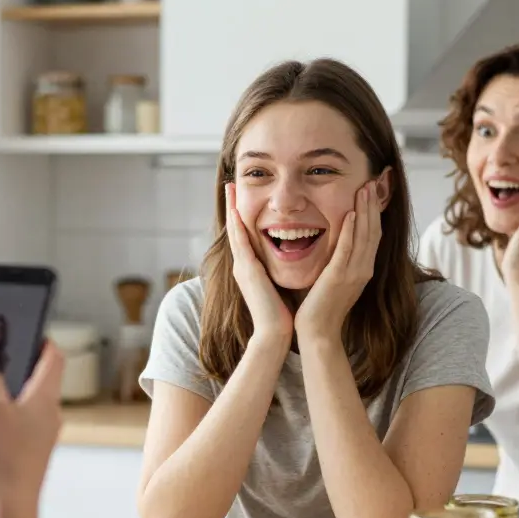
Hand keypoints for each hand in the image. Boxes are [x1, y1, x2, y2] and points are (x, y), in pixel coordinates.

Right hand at [0, 341, 64, 507]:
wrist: (12, 499)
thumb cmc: (5, 455)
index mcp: (46, 397)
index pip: (55, 358)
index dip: (44, 342)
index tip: (31, 334)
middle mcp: (52, 413)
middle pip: (44, 379)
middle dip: (25, 367)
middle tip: (2, 362)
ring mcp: (46, 432)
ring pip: (34, 402)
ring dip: (15, 393)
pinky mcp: (36, 449)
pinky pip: (26, 422)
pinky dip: (12, 415)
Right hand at [225, 181, 292, 342]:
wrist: (274, 333)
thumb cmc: (280, 312)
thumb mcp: (277, 284)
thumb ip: (278, 270)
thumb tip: (289, 258)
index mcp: (251, 267)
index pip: (244, 234)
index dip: (240, 215)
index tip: (240, 196)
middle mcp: (243, 264)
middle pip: (235, 229)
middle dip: (232, 206)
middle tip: (229, 184)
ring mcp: (243, 267)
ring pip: (234, 231)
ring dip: (232, 209)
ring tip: (229, 189)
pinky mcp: (248, 271)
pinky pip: (242, 243)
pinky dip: (238, 226)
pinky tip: (238, 210)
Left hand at [294, 179, 383, 340]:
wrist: (317, 332)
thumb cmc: (320, 307)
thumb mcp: (334, 279)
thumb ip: (338, 261)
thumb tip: (334, 244)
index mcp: (363, 269)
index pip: (373, 235)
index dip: (374, 213)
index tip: (371, 192)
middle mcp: (363, 269)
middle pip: (373, 231)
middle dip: (373, 206)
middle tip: (372, 182)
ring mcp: (354, 273)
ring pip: (364, 236)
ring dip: (365, 211)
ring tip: (365, 189)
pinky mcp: (339, 277)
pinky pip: (348, 250)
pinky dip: (351, 231)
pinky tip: (352, 214)